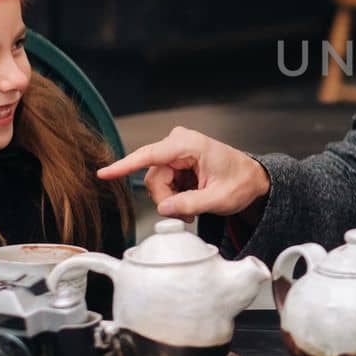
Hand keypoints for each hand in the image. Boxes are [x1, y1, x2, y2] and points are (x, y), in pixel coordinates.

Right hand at [98, 126, 270, 217]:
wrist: (251, 178)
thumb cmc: (240, 182)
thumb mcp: (219, 199)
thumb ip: (189, 204)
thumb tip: (164, 209)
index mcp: (189, 145)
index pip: (149, 155)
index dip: (124, 166)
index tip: (104, 173)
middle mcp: (179, 143)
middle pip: (153, 177)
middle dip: (166, 199)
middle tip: (186, 212)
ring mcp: (176, 151)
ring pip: (156, 183)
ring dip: (171, 200)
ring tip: (192, 206)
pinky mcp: (175, 160)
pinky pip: (163, 183)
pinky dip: (174, 196)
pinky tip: (190, 198)